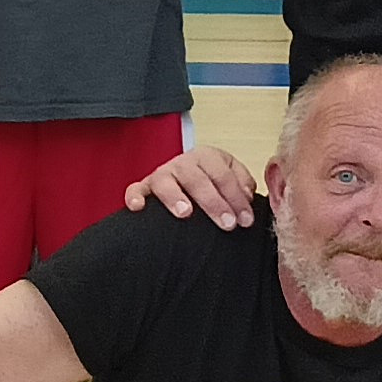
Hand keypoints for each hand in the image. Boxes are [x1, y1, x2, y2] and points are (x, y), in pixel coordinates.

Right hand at [123, 141, 262, 228]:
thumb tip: (246, 196)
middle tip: (227, 223)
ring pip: (166, 181)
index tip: (246, 219)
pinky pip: (135, 190)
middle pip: (197, 179)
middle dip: (214, 202)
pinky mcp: (144, 188)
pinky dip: (135, 197)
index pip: (224, 175)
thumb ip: (243, 184)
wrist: (189, 181)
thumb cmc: (213, 182)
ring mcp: (162, 175)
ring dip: (175, 196)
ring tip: (185, 213)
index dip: (237, 198)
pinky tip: (139, 208)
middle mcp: (183, 163)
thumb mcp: (232, 177)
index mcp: (207, 157)